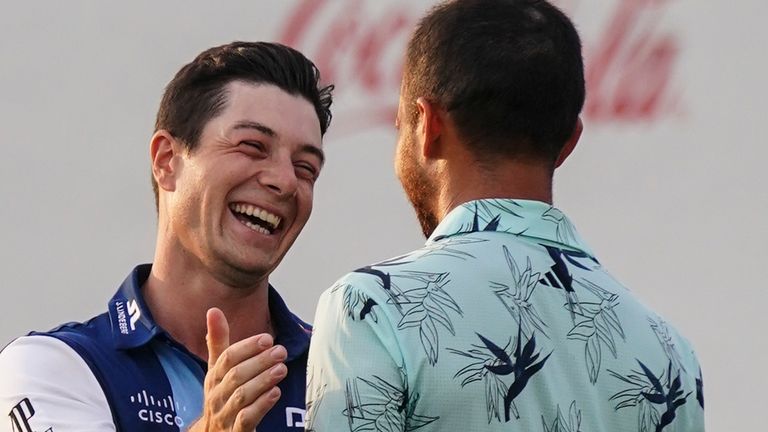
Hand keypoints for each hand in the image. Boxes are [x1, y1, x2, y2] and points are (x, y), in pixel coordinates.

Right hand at [188, 308, 286, 430]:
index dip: (247, 347)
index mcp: (214, 376)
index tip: (267, 338)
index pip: (227, 358)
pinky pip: (246, 418)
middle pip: (236, 375)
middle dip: (259, 362)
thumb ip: (219, 341)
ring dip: (263, 380)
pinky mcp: (235, 430)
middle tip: (280, 352)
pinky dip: (261, 405)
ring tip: (281, 369)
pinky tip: (275, 393)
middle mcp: (217, 394)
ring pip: (242, 396)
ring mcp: (225, 414)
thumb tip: (213, 310)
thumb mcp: (217, 369)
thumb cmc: (221, 395)